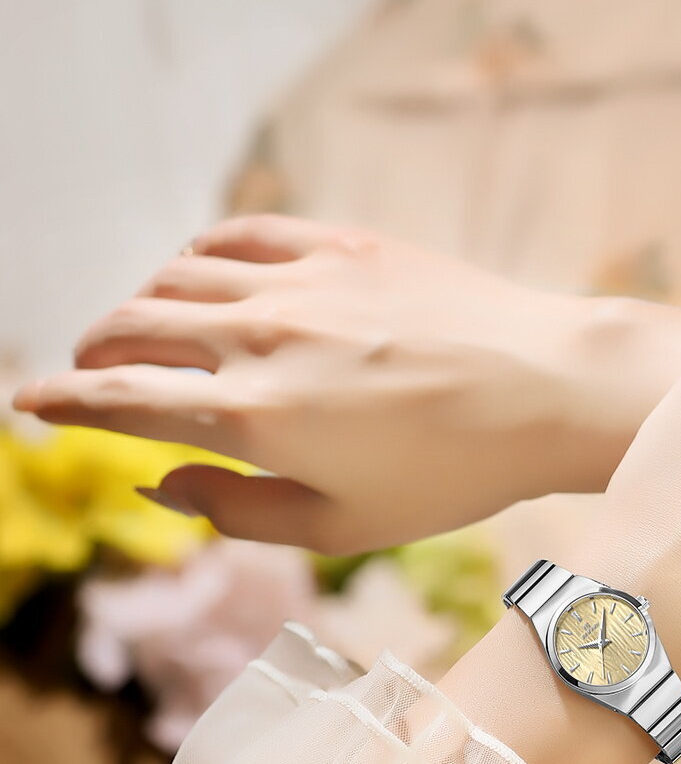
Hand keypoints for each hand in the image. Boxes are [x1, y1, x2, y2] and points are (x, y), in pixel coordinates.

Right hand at [12, 216, 680, 553]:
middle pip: (133, 327)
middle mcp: (262, 340)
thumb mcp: (343, 526)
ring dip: (139, 304)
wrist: (546, 390)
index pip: (121, 400)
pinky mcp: (342, 246)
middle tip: (87, 372)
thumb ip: (239, 510)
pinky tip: (198, 274)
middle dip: (92, 351)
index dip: (62, 402)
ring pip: (177, 277)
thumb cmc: (452, 476)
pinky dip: (199, 255)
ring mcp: (301, 284)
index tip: (29, 403)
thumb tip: (160, 482)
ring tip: (141, 330)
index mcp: (255, 418)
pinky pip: (240, 236)